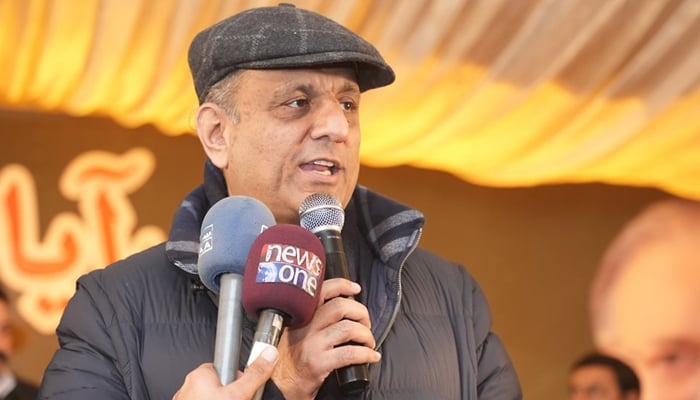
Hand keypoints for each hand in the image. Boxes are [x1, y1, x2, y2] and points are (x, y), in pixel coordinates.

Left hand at [172, 346, 278, 399]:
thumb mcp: (239, 394)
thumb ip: (255, 374)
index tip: (244, 389)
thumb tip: (268, 355)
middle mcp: (188, 387)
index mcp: (199, 375)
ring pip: (211, 398)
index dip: (238, 379)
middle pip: (219, 386)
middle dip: (231, 394)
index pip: (225, 367)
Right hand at [271, 278, 381, 399]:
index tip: (355, 288)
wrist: (276, 386)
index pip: (321, 290)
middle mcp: (305, 327)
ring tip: (369, 342)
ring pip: (348, 328)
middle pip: (340, 306)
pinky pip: (350, 353)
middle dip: (361, 313)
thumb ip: (309, 320)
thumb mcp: (293, 333)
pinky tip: (371, 357)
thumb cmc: (287, 361)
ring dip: (366, 334)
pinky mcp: (318, 363)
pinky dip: (367, 354)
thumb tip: (339, 309)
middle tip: (365, 324)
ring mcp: (311, 345)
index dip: (342, 285)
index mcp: (300, 317)